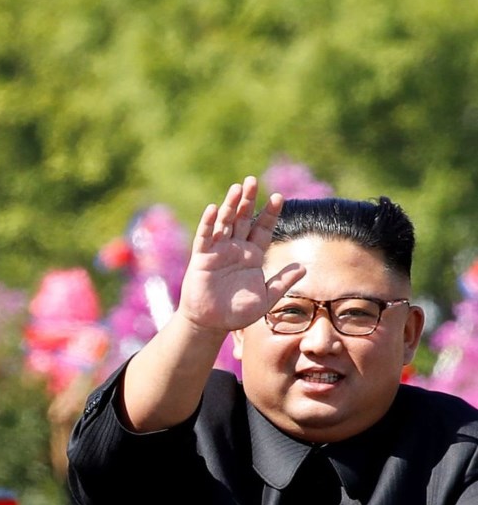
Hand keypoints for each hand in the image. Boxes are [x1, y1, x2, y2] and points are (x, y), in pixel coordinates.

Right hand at [178, 175, 302, 332]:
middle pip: (243, 219)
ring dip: (230, 205)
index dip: (270, 213)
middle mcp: (235, 249)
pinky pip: (205, 237)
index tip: (279, 197)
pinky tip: (213, 209)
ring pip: (225, 223)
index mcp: (252, 256)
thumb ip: (282, 282)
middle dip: (248, 200)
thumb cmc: (237, 312)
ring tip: (237, 187)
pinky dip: (208, 223)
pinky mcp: (202, 258)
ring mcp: (218, 251)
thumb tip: (304, 268)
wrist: (211, 324)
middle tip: (253, 180)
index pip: (263, 229)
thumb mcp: (266, 298)